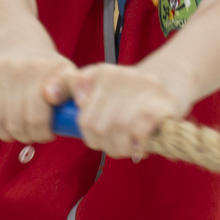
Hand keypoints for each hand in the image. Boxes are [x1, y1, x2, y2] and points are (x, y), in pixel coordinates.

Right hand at [0, 50, 76, 144]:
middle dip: (24, 135)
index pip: (35, 119)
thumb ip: (72, 87)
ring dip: (4, 132)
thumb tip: (51, 95)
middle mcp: (15, 65)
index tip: (46, 133)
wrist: (20, 42)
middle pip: (13, 123)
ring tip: (14, 129)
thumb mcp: (68, 75)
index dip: (41, 133)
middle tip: (29, 133)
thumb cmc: (46, 69)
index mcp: (41, 69)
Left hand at [68, 65, 190, 159]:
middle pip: (92, 128)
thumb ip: (67, 88)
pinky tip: (142, 142)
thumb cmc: (127, 91)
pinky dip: (137, 145)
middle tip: (117, 138)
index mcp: (96, 73)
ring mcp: (138, 89)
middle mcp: (115, 77)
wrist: (171, 81)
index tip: (99, 125)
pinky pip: (135, 136)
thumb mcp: (95, 85)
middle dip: (104, 141)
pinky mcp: (157, 106)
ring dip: (121, 146)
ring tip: (129, 141)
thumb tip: (48, 95)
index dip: (87, 128)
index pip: (77, 113)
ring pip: (112, 135)